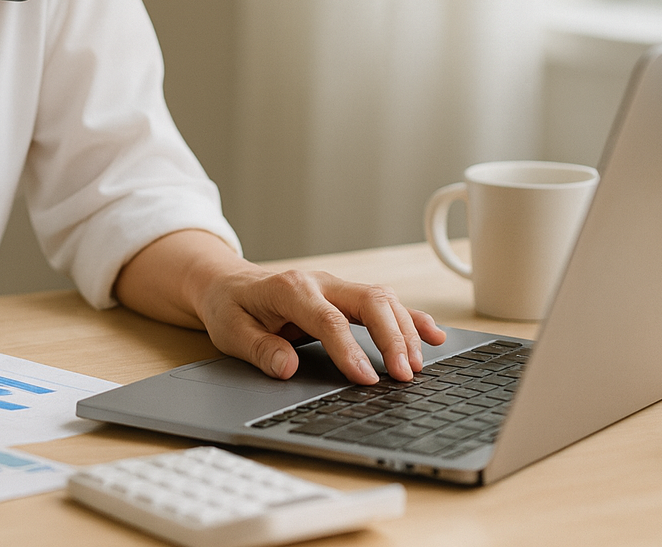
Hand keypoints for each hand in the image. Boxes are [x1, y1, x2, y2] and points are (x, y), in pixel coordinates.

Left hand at [195, 267, 445, 384]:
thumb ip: (259, 349)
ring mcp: (337, 286)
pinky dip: (411, 318)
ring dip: (405, 331)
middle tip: (403, 374)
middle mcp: (320, 282)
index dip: (350, 350)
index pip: (328, 320)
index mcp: (291, 289)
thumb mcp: (230, 331)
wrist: (228, 283)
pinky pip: (385, 302)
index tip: (366, 379)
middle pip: (369, 301)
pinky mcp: (347, 296)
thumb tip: (287, 367)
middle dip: (391, 337)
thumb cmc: (231, 307)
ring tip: (416, 366)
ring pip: (383, 299)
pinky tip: (434, 335)